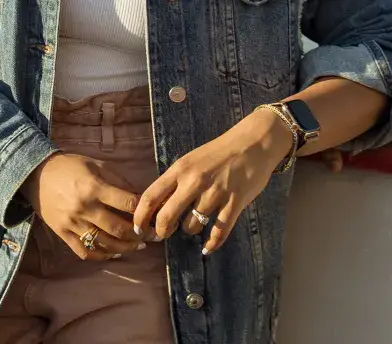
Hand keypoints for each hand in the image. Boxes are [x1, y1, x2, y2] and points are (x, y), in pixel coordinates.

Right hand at [22, 152, 144, 260]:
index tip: (154, 215)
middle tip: (152, 236)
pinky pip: (85, 252)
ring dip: (125, 248)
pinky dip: (102, 256)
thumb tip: (140, 196)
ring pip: (105, 244)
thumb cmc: (70, 167)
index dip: (144, 211)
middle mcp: (84, 208)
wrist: (36, 174)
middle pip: (119, 229)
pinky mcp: (62, 233)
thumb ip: (119, 180)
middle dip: (140, 235)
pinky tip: (113, 253)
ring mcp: (73, 223)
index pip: (128, 204)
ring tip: (137, 246)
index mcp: (94, 188)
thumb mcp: (96, 164)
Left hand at [134, 109, 291, 253]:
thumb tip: (157, 208)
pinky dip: (212, 244)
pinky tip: (207, 248)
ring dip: (191, 231)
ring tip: (195, 225)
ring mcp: (215, 193)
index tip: (138, 229)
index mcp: (180, 169)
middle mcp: (194, 181)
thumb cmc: (218, 153)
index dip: (140, 217)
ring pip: (192, 226)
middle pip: (166, 216)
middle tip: (164, 234)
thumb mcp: (190, 161)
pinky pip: (218, 232)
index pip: (150, 196)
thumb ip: (175, 182)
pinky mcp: (235, 203)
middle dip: (161, 231)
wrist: (253, 143)